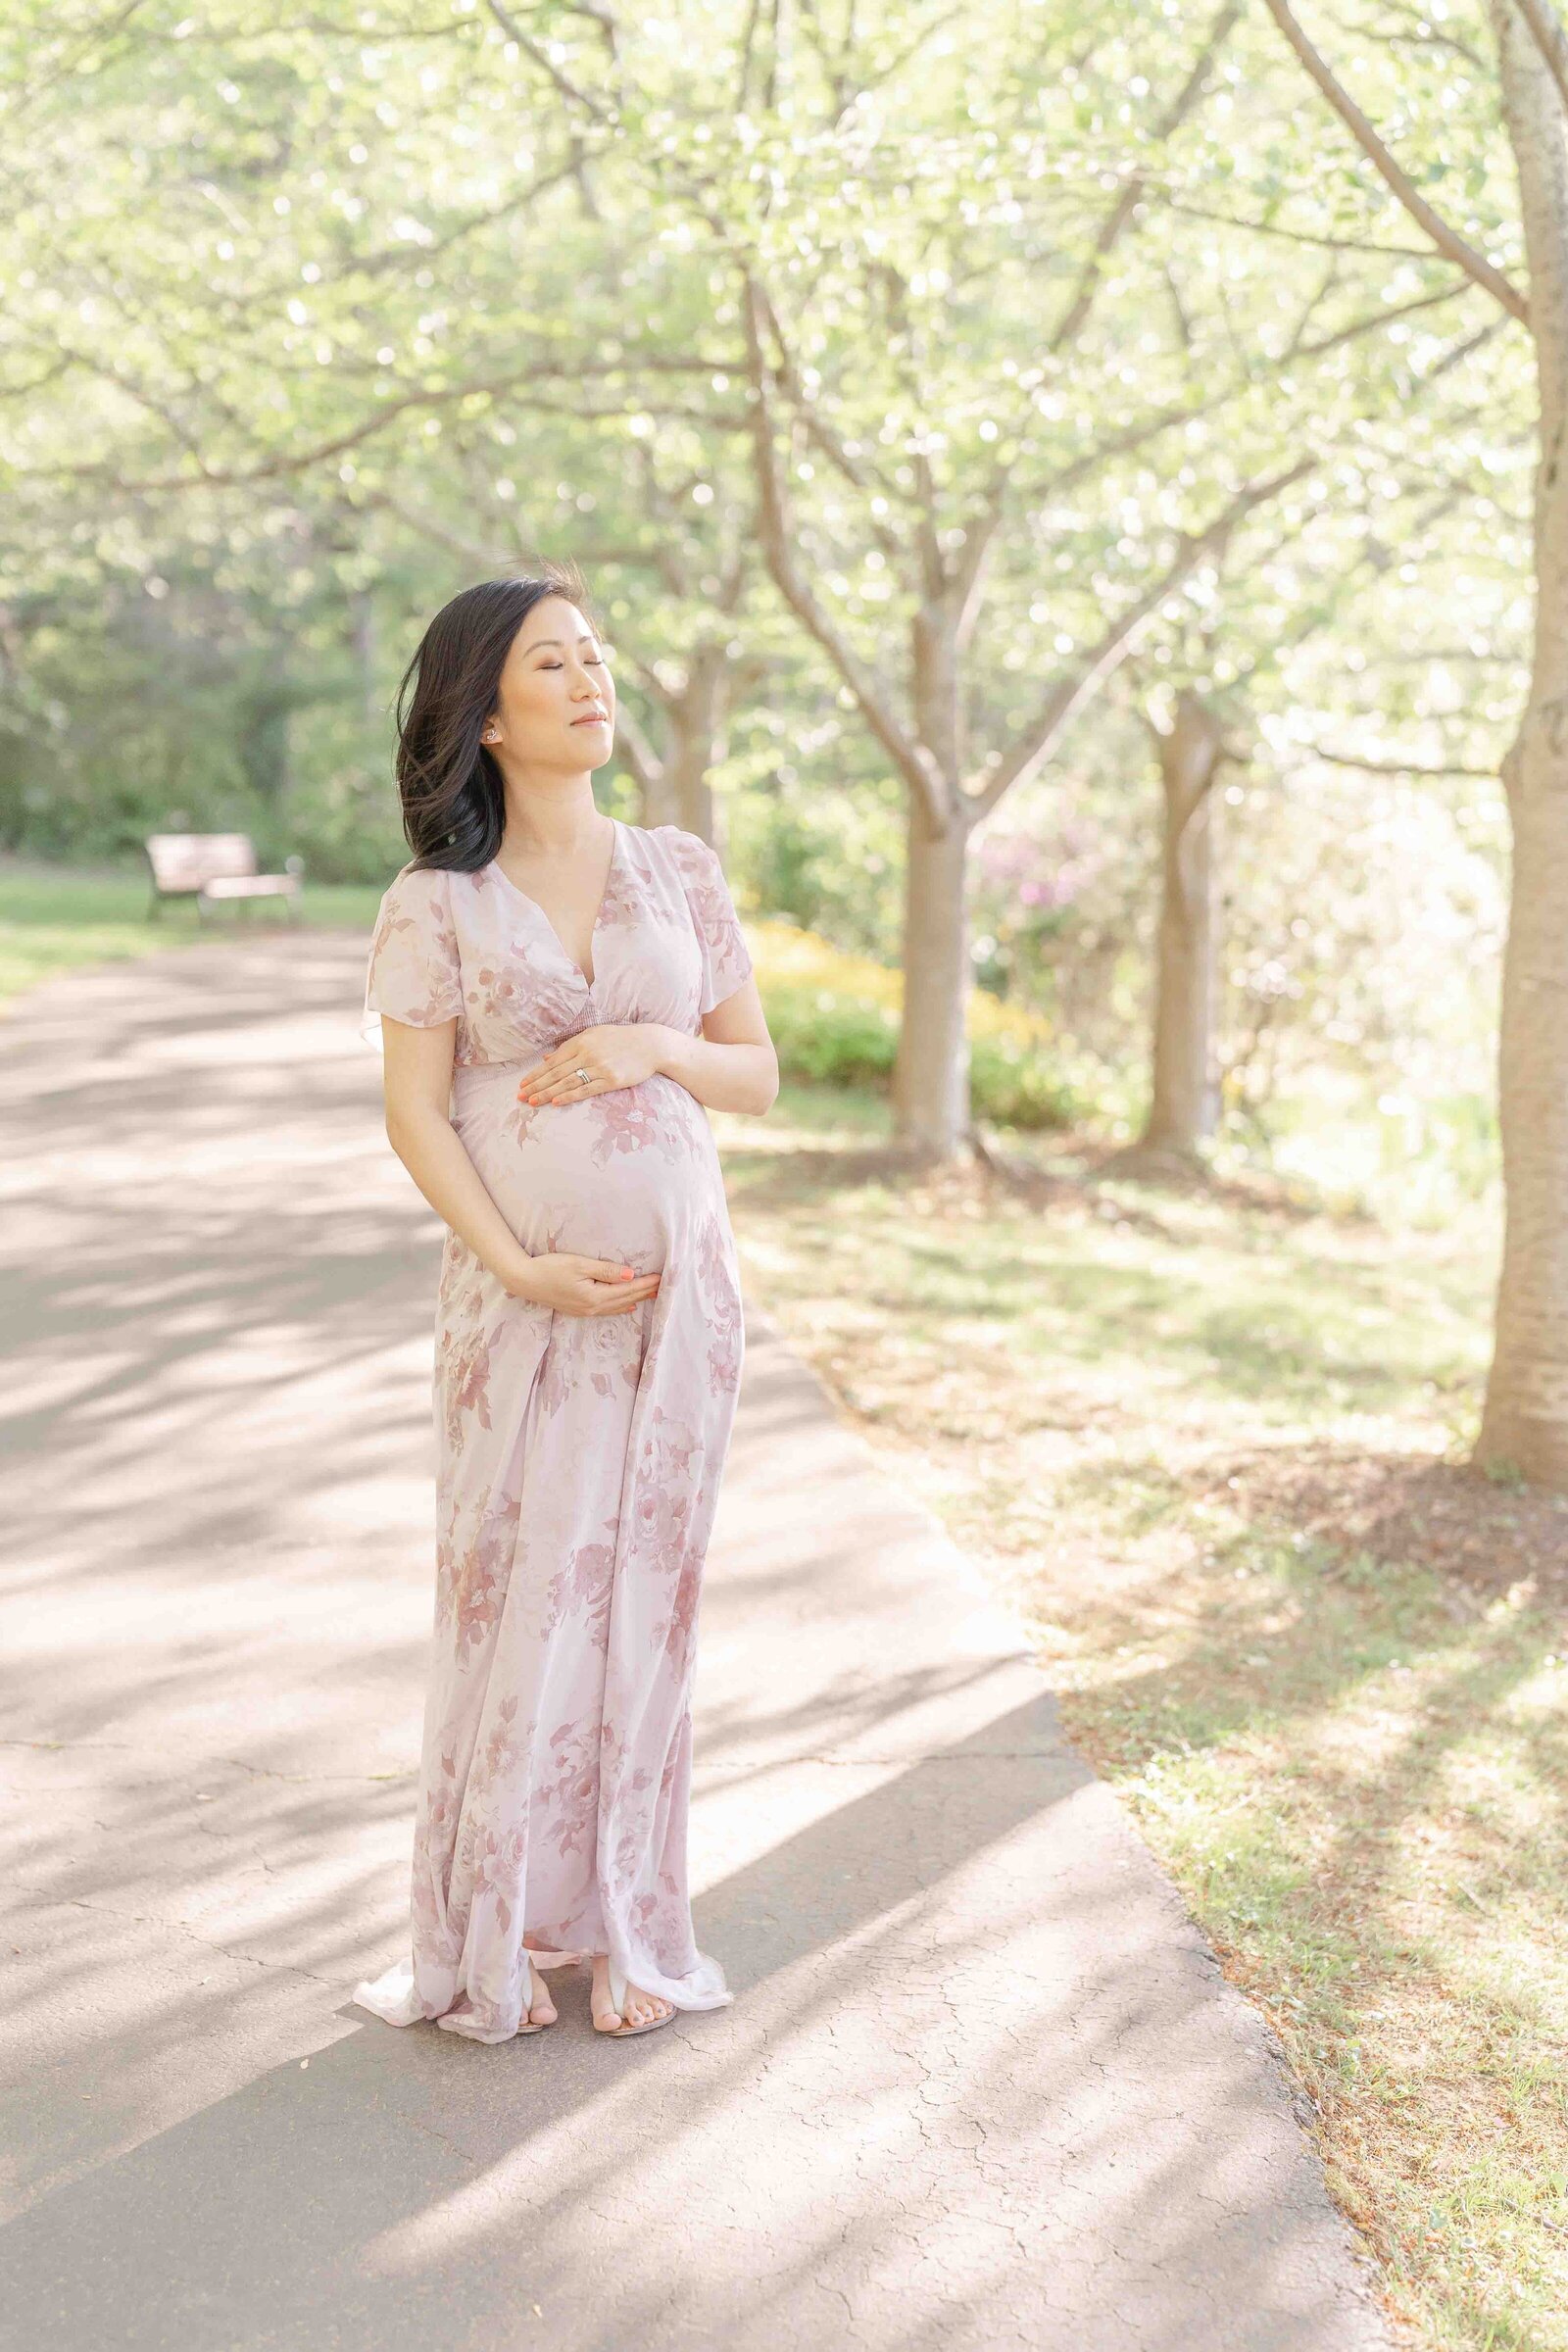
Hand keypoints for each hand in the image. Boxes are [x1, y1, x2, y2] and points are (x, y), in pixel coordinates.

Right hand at [505, 1250, 661, 1316]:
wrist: (524, 1280)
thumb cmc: (550, 1268)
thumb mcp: (580, 1265)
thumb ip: (607, 1271)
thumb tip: (632, 1276)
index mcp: (595, 1296)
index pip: (627, 1290)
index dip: (646, 1284)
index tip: (662, 1278)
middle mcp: (592, 1307)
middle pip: (625, 1300)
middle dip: (645, 1293)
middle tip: (665, 1287)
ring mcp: (585, 1311)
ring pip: (617, 1306)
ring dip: (636, 1301)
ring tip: (652, 1296)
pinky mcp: (578, 1310)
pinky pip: (606, 1311)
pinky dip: (620, 1308)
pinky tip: (627, 1307)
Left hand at [515, 1023, 669, 1105]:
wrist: (650, 1045)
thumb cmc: (621, 1040)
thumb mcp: (594, 1035)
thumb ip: (570, 1047)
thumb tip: (547, 1058)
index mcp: (581, 1041)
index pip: (553, 1061)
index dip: (536, 1074)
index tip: (522, 1084)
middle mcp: (587, 1053)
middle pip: (556, 1073)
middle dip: (536, 1085)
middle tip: (520, 1097)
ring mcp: (599, 1067)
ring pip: (567, 1083)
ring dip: (547, 1093)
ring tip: (532, 1102)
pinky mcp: (611, 1080)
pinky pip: (586, 1090)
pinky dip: (569, 1096)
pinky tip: (556, 1102)